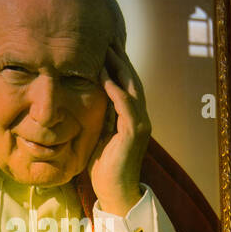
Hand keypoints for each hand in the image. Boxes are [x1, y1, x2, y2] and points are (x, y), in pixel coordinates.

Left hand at [88, 44, 150, 217]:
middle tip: (107, 39)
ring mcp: (140, 124)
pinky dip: (116, 90)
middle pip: (132, 80)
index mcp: (133, 116)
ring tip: (106, 51)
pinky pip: (126, 106)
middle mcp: (141, 117)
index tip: (104, 46)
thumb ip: (101, 114)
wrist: (114, 192)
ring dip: (119, 68)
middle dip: (120, 59)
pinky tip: (105, 77)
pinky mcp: (134, 133)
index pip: (127, 83)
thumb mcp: (100, 133)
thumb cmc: (104, 166)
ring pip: (132, 88)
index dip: (118, 65)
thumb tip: (88, 96)